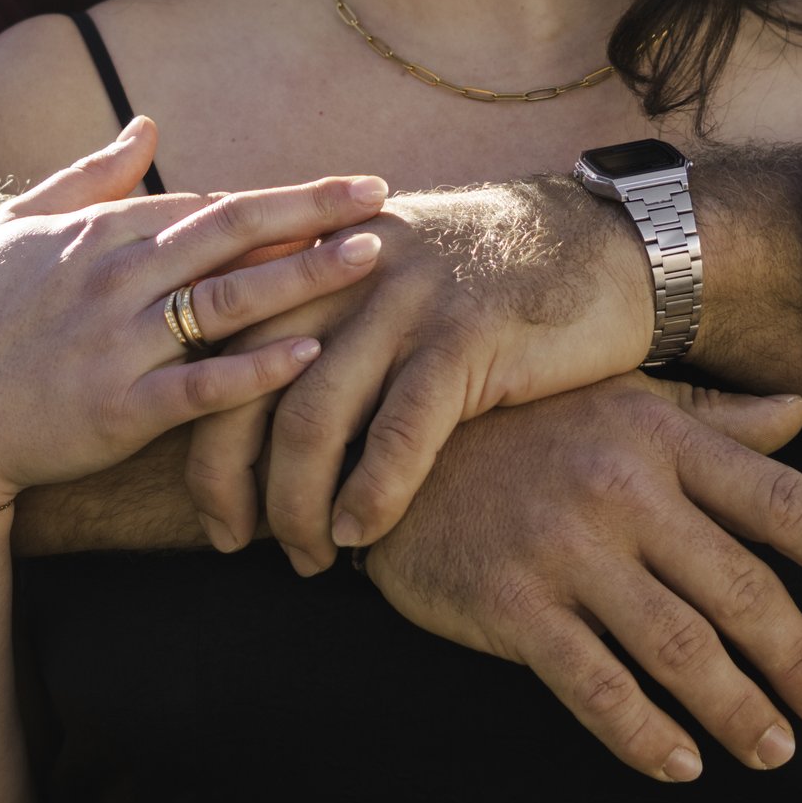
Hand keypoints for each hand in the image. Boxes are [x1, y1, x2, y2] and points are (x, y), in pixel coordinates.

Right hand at [0, 118, 392, 506]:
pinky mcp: (118, 410)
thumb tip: (148, 125)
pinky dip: (255, 368)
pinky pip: (200, 384)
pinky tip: (310, 354)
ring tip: (369, 259)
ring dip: (303, 276)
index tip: (349, 189)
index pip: (207, 204)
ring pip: (226, 299)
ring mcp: (117, 343)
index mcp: (98, 234)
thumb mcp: (17, 228)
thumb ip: (88, 176)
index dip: (283, 198)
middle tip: (382, 197)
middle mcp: (113, 279)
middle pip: (230, 232)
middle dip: (312, 211)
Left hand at [187, 176, 655, 572]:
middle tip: (235, 542)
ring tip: (308, 558)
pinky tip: (362, 535)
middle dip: (226, 480)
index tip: (210, 506)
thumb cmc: (490, 278)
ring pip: (312, 418)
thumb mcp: (389, 274)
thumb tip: (258, 402)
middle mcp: (341, 270)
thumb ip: (322, 316)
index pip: (218, 348)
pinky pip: (398, 432)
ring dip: (298, 506)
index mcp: (310, 255)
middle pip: (243, 385)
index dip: (199, 434)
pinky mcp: (465, 335)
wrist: (602, 244)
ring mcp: (403, 300)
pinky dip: (371, 494)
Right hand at [358, 378, 801, 781]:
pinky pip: (595, 686)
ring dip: (739, 710)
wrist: (388, 449)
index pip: (777, 500)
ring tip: (776, 748)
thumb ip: (711, 416)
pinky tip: (681, 763)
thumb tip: (800, 414)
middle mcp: (620, 488)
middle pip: (741, 589)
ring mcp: (564, 549)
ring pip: (679, 648)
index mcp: (657, 435)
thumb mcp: (616, 399)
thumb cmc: (519, 425)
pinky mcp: (512, 604)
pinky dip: (645, 734)